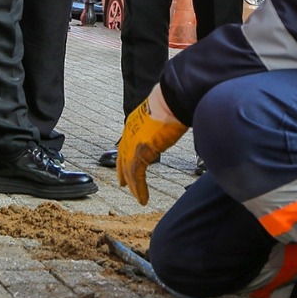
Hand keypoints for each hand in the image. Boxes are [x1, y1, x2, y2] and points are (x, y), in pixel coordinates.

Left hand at [115, 86, 185, 205]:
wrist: (170, 99)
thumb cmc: (171, 101)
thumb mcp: (162, 113)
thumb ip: (162, 123)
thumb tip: (173, 123)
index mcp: (134, 123)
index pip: (126, 144)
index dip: (125, 156)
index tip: (125, 165)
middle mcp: (129, 134)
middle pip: (123, 158)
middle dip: (123, 172)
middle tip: (124, 184)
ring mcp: (133, 144)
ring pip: (129, 170)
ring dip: (134, 185)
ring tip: (138, 197)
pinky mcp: (140, 153)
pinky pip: (136, 176)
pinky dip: (139, 189)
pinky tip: (143, 198)